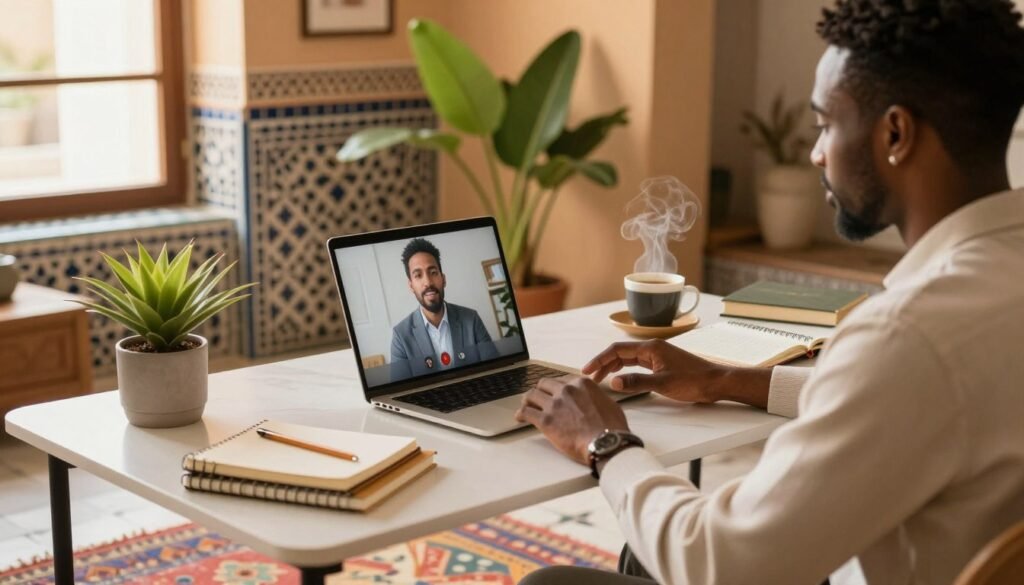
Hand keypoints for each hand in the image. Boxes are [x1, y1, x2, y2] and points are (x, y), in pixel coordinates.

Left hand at [515, 375, 628, 464]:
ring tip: (526, 406)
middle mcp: (566, 390)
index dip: (556, 388)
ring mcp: (554, 404)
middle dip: (541, 391)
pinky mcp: (546, 420)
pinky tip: (520, 418)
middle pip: (544, 384)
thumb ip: (596, 397)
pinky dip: (521, 414)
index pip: (561, 380)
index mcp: (581, 384)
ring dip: (528, 400)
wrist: (606, 443)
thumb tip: (593, 401)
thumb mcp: (609, 404)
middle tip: (539, 398)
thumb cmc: (611, 428)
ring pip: (532, 395)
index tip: (554, 393)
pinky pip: (526, 413)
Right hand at [582, 339, 729, 403]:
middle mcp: (652, 348)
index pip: (617, 350)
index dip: (599, 360)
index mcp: (651, 348)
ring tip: (600, 379)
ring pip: (628, 358)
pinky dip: (625, 370)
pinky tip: (620, 378)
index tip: (587, 371)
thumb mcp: (663, 384)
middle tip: (590, 378)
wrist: (715, 383)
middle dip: (603, 364)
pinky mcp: (661, 363)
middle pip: (620, 352)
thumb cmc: (693, 381)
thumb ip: (637, 382)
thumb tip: (613, 383)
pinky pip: (637, 364)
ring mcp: (657, 355)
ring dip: (613, 367)